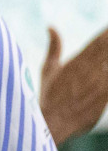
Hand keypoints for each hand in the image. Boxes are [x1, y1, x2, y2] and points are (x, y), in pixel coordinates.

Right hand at [40, 24, 107, 143]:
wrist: (51, 123)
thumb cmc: (48, 97)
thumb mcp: (48, 70)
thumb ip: (54, 47)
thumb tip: (51, 26)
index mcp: (76, 62)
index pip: (98, 43)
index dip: (107, 34)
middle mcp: (89, 71)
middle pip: (107, 51)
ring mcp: (98, 84)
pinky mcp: (105, 96)